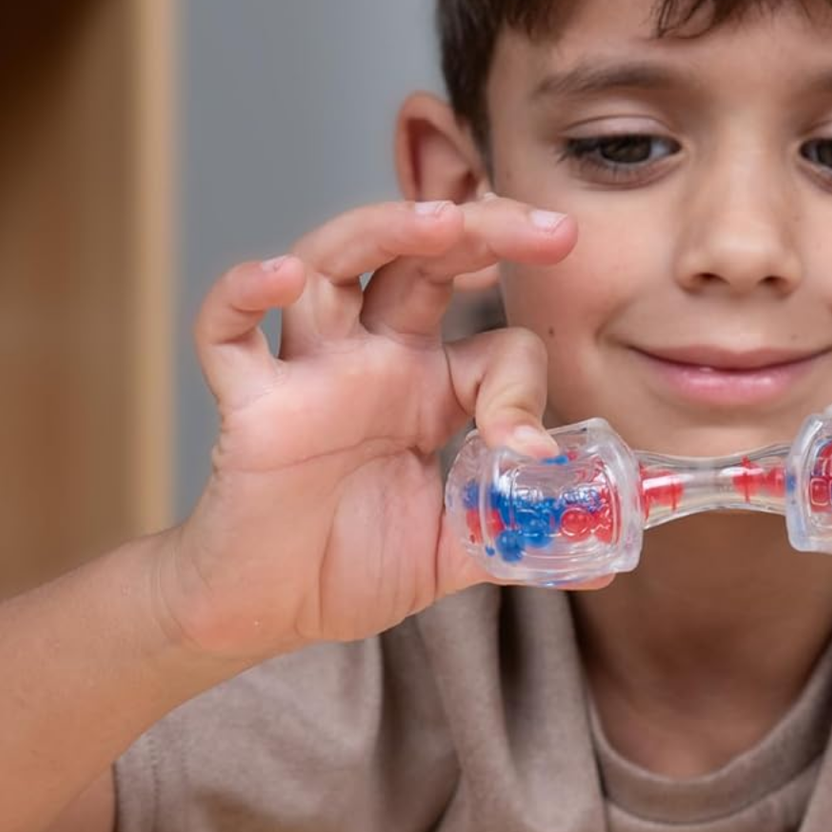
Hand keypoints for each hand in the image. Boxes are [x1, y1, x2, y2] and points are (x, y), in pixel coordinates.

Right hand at [155, 196, 599, 664]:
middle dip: (485, 231)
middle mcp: (374, 358)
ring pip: (332, 262)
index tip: (534, 453)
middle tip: (551, 230)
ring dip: (384, 230)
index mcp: (432, 386)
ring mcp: (310, 370)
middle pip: (424, 259)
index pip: (496, 346)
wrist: (267, 610)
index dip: (524, 387)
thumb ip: (519, 540)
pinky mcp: (249, 402)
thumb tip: (604, 561)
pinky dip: (242, 292)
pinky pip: (227, 331)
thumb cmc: (351, 562)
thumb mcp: (454, 548)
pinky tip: (280, 276)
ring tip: (439, 220)